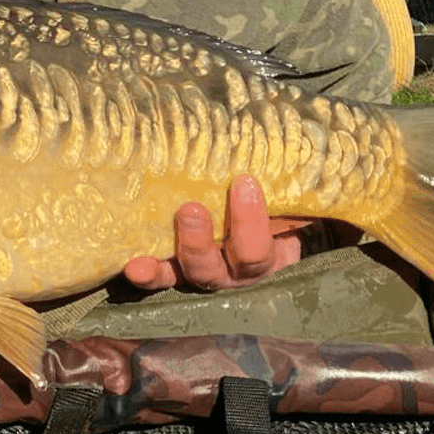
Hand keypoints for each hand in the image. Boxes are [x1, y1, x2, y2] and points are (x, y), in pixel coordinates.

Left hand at [122, 175, 308, 290]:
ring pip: (183, 277)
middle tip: (189, 209)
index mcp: (269, 259)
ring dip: (163, 266)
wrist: (266, 219)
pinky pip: (161, 277)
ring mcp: (204, 274)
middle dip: (200, 242)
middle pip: (215, 270)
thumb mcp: (294, 201)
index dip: (250, 222)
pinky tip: (130, 267)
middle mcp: (234, 274)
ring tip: (141, 260)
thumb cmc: (280, 205)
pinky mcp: (176, 270)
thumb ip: (296, 187)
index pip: (258, 250)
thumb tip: (303, 156)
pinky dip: (145, 274)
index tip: (244, 182)